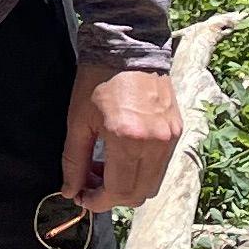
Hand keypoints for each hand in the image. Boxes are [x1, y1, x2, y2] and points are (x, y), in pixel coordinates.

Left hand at [63, 63, 183, 213]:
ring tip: (106, 168)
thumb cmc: (97, 79)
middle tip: (91, 182)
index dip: (97, 202)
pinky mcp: (177, 130)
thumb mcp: (78, 120)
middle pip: (137, 195)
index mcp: (126, 138)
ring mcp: (169, 137)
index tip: (82, 197)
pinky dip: (142, 171)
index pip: (117, 191)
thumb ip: (74, 161)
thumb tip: (71, 192)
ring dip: (128, 186)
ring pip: (152, 184)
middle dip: (112, 197)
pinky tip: (124, 156)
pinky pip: (161, 166)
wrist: (129, 46)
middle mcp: (154, 142)